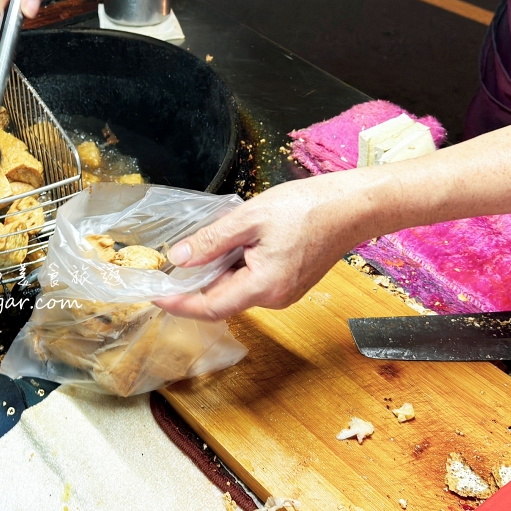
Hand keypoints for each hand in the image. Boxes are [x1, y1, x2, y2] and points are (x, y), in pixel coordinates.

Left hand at [154, 92, 510, 321]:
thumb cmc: (309, 207)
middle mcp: (274, 297)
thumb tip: (179, 260)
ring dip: (215, 272)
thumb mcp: (250, 217)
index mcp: (263, 286)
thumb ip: (212, 241)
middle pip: (221, 299)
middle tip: (168, 262)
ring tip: (199, 246)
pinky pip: (253, 280)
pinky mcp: (291, 280)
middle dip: (193, 284)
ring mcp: (285, 291)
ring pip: (237, 288)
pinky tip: (229, 243)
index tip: (153, 293)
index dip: (178, 302)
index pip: (209, 306)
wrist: (357, 204)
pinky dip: (234, 266)